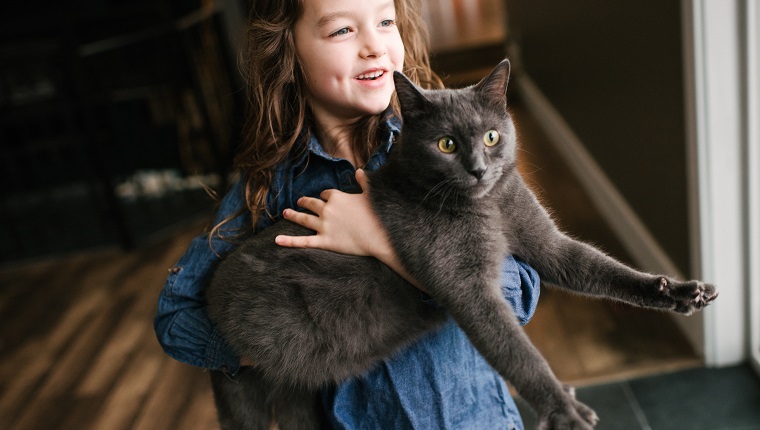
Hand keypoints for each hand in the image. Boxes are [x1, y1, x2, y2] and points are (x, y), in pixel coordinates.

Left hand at [275, 170, 425, 291]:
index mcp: (337, 196)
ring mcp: (324, 225)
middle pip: (311, 204)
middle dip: (304, 202)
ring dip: (293, 215)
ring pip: (304, 219)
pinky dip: (289, 241)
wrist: (379, 235)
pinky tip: (276, 240)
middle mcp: (327, 209)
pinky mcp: (324, 241)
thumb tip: (359, 171)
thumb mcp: (371, 194)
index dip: (324, 196)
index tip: (324, 197)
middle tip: (299, 202)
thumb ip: (364, 182)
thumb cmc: (378, 215)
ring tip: (286, 213)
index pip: (326, 194)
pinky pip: (303, 241)